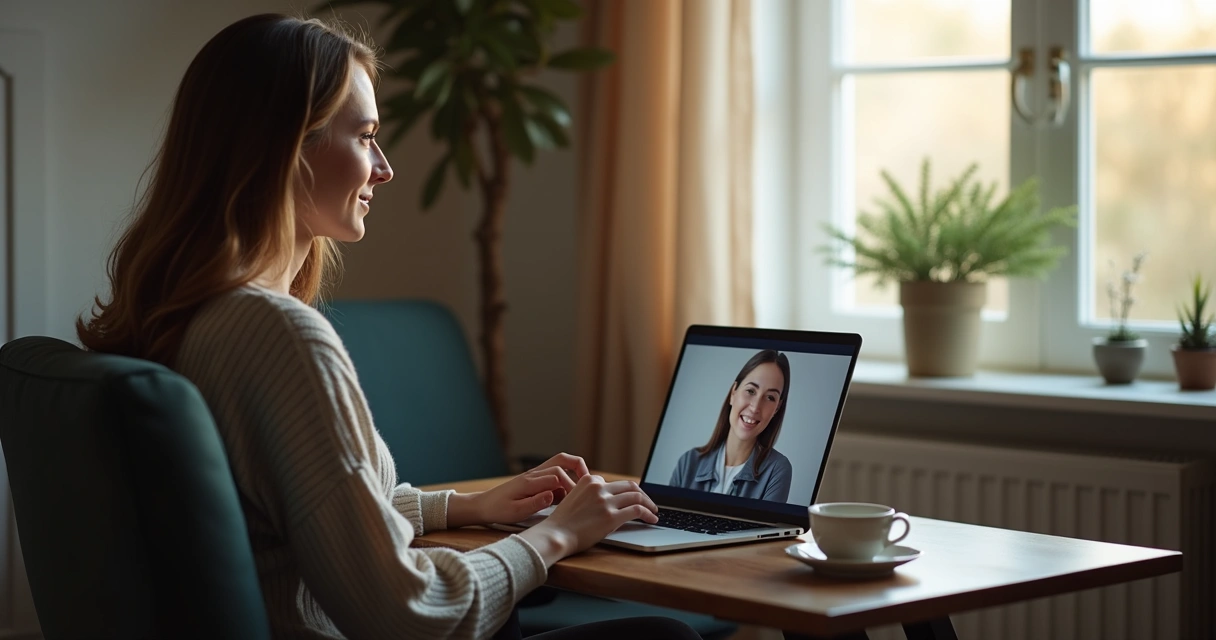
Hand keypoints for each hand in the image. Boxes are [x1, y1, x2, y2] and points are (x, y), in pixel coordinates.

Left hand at [451, 453, 590, 526]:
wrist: (481, 506)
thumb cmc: (497, 510)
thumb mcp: (515, 512)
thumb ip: (535, 503)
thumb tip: (553, 495)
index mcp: (529, 481)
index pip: (558, 475)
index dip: (571, 486)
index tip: (578, 499)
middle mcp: (533, 474)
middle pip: (562, 461)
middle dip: (578, 471)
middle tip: (589, 485)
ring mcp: (534, 475)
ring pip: (559, 464)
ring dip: (573, 472)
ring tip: (584, 486)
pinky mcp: (534, 480)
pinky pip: (554, 473)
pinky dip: (565, 479)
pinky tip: (569, 495)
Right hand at [519, 474, 658, 566]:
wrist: (555, 535)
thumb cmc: (563, 523)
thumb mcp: (576, 499)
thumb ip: (592, 496)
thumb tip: (613, 502)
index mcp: (589, 480)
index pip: (615, 483)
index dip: (626, 492)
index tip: (633, 499)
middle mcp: (598, 487)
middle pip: (630, 486)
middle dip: (643, 494)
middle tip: (650, 504)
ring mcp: (605, 501)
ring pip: (637, 496)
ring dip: (649, 504)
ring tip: (653, 512)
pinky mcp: (611, 517)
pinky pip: (637, 510)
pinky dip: (648, 514)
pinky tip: (651, 519)